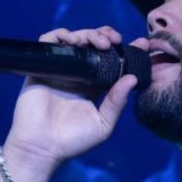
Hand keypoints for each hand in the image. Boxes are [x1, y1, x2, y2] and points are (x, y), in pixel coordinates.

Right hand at [5, 26, 149, 167]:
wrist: (42, 147)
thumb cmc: (73, 141)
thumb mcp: (103, 124)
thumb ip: (117, 102)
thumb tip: (133, 78)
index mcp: (93, 85)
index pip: (110, 60)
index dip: (124, 49)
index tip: (140, 43)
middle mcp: (77, 74)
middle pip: (92, 44)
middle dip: (105, 35)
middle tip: (114, 39)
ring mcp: (59, 69)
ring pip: (74, 39)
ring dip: (88, 33)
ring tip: (99, 42)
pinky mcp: (41, 67)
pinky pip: (48, 42)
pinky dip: (61, 35)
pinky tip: (74, 40)